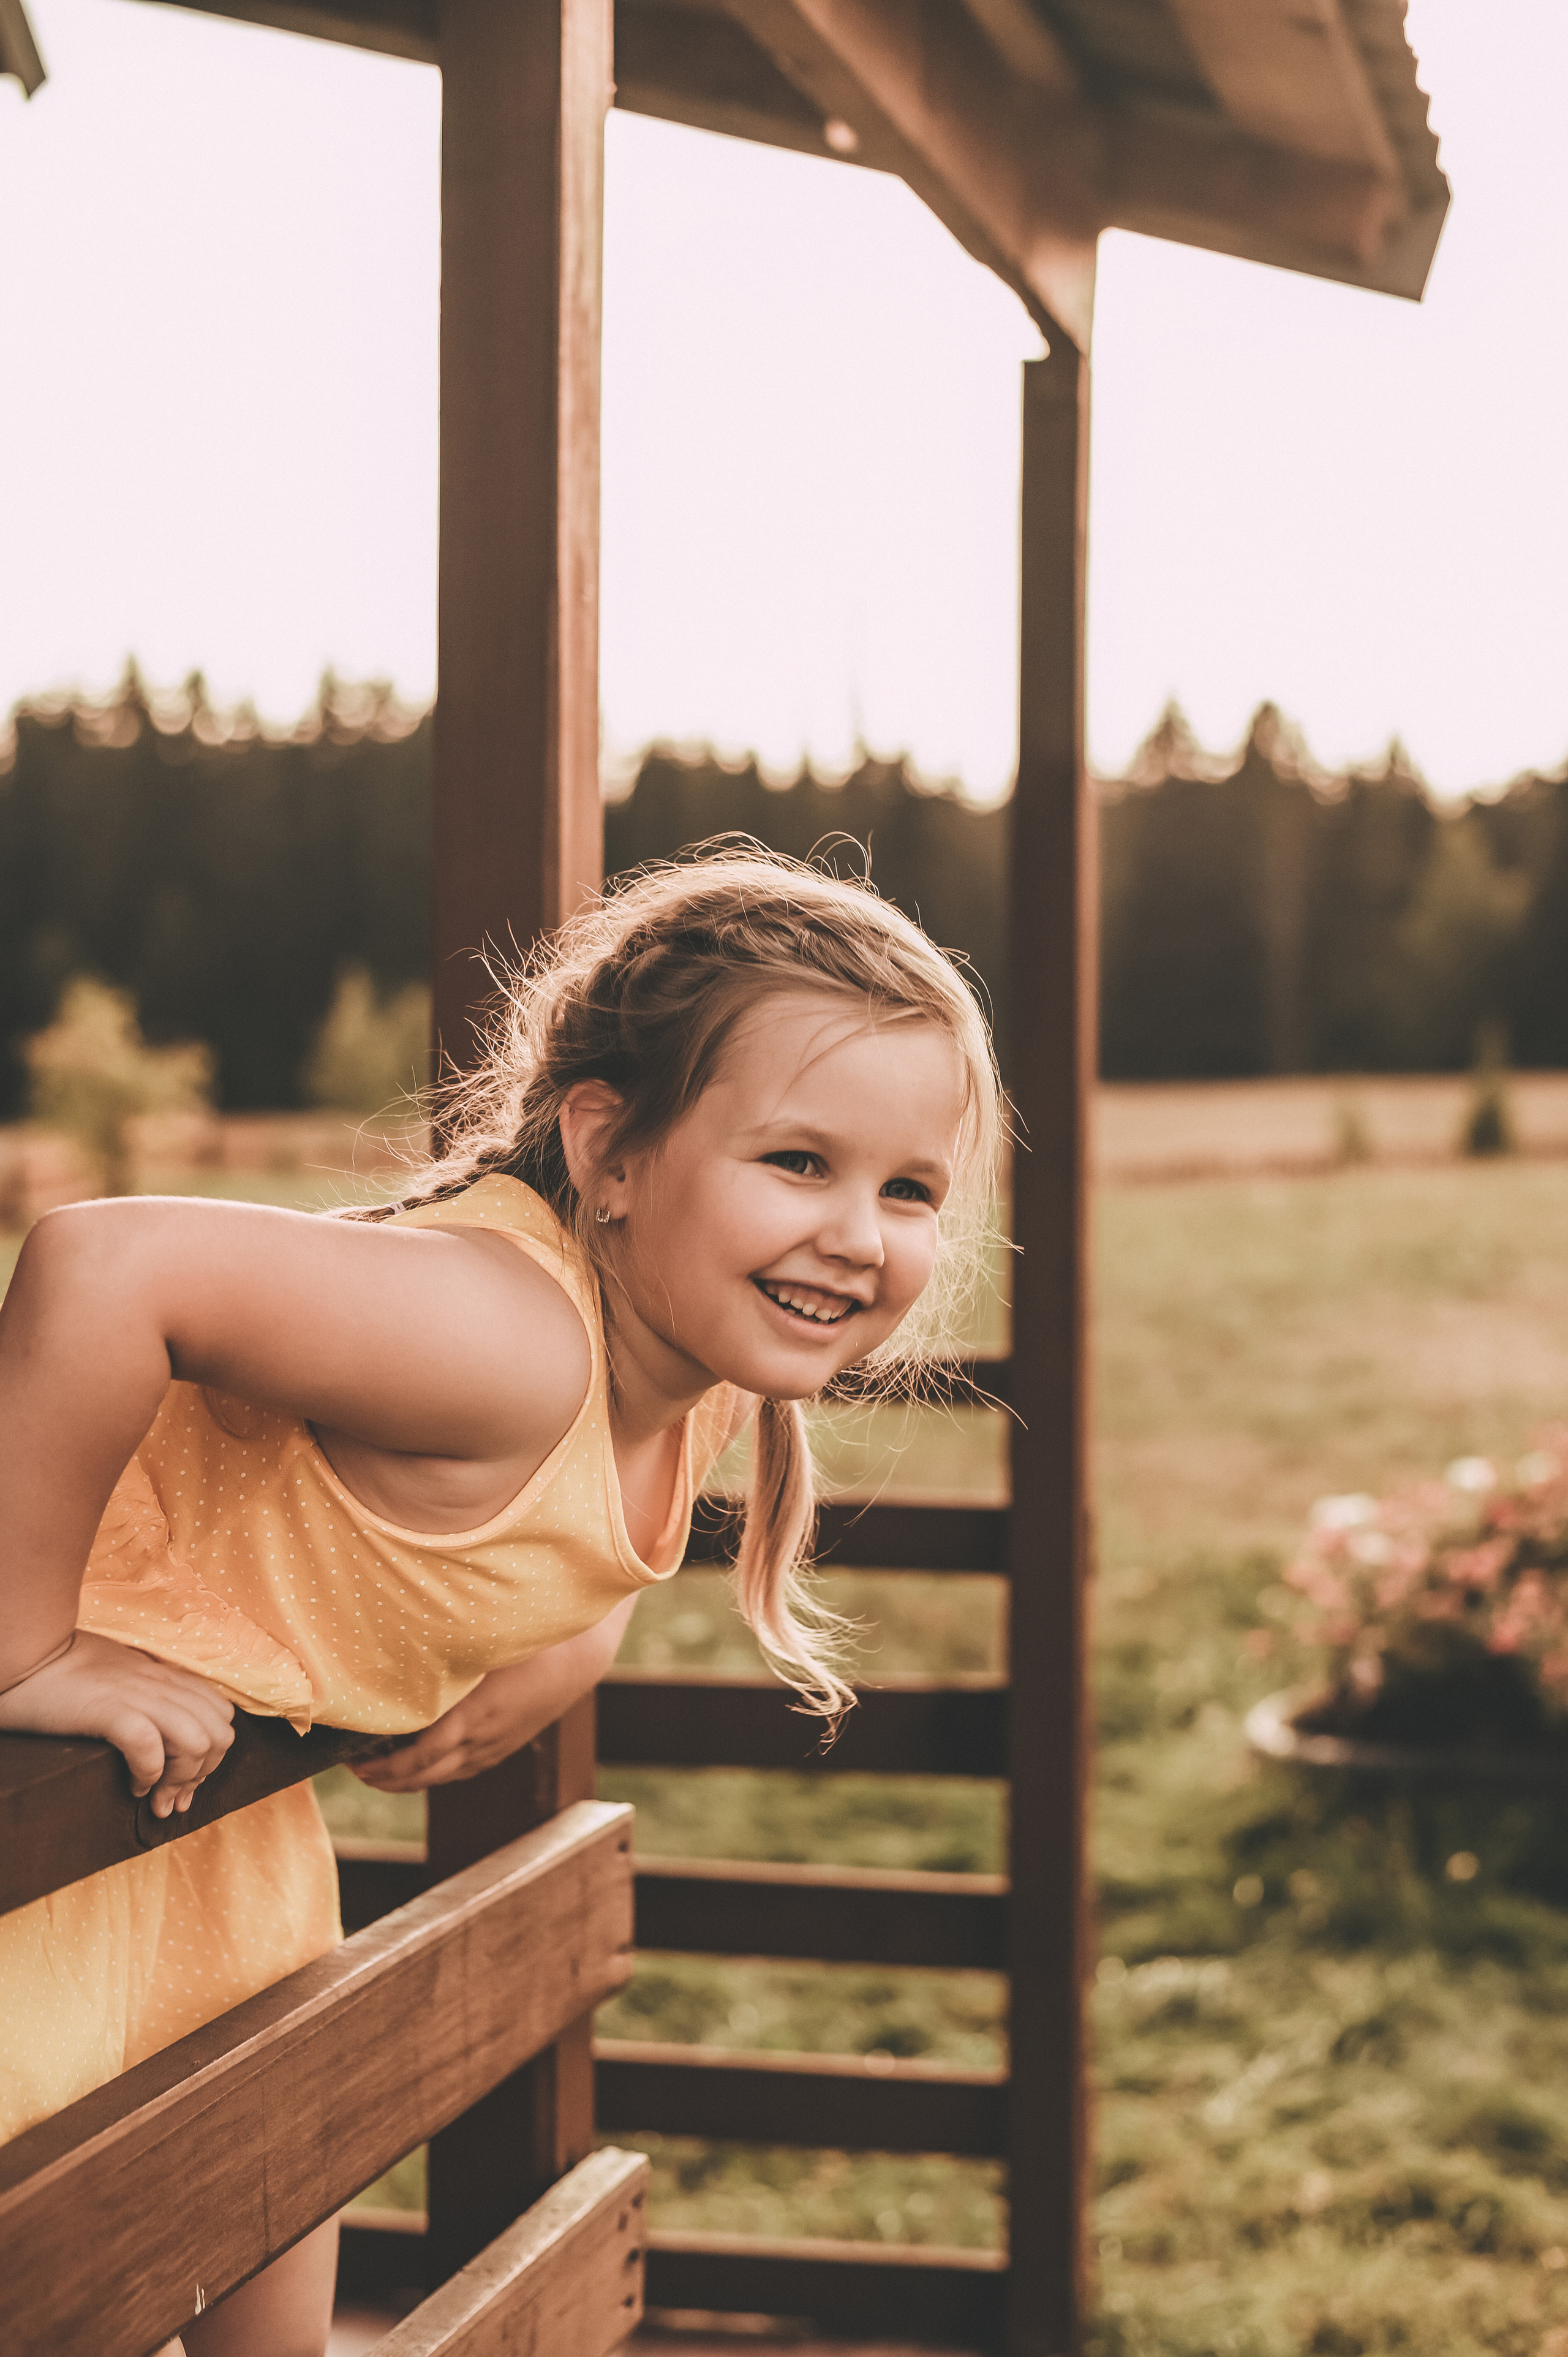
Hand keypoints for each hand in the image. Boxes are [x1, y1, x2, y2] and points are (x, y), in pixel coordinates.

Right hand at [0, 1629, 234, 1817]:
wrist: (28, 1655)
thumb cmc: (66, 1669)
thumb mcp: (122, 1673)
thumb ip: (148, 1690)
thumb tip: (161, 1730)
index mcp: (167, 1675)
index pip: (221, 1714)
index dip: (213, 1755)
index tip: (185, 1782)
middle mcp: (161, 1684)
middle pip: (219, 1734)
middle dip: (202, 1774)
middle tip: (172, 1798)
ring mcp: (139, 1696)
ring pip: (197, 1742)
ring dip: (179, 1781)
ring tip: (155, 1797)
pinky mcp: (110, 1710)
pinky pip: (151, 1748)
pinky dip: (149, 1775)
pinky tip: (133, 1785)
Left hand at [351, 1660, 559, 1790]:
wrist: (580, 1657)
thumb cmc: (531, 1641)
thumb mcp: (483, 1643)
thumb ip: (443, 1650)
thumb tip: (396, 1645)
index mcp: (474, 1715)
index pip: (421, 1758)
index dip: (385, 1767)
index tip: (353, 1759)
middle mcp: (482, 1740)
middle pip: (426, 1776)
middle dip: (386, 1778)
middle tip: (355, 1769)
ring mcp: (495, 1747)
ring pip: (444, 1777)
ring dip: (408, 1780)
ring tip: (379, 1770)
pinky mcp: (505, 1746)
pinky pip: (463, 1770)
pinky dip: (435, 1773)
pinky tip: (422, 1763)